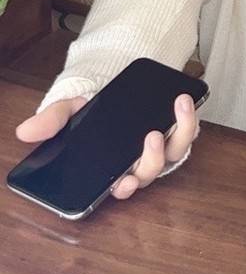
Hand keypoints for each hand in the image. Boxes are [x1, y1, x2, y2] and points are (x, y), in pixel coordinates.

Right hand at [15, 93, 198, 200]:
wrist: (112, 85)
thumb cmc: (91, 108)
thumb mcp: (69, 110)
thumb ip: (53, 120)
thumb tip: (26, 131)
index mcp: (113, 167)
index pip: (120, 187)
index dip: (124, 188)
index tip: (125, 182)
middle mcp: (139, 163)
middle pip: (150, 172)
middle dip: (152, 158)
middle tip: (150, 135)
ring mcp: (161, 148)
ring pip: (176, 152)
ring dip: (181, 130)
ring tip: (179, 104)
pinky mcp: (176, 130)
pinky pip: (188, 132)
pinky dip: (191, 119)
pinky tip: (186, 101)